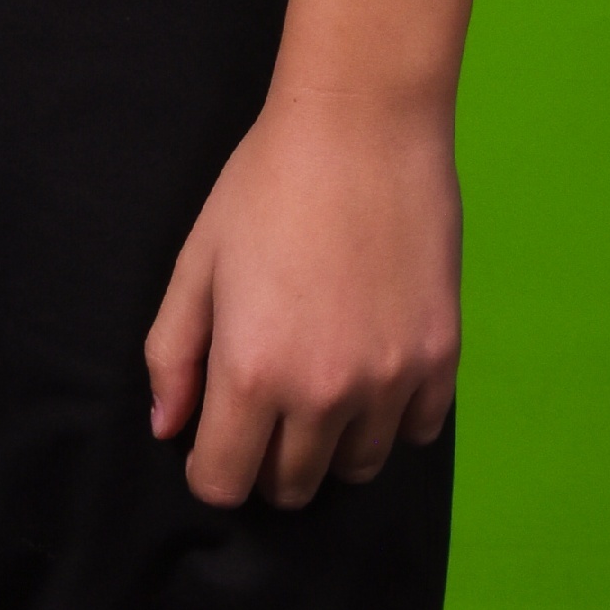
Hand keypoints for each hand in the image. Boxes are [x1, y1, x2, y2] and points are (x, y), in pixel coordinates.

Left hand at [144, 92, 458, 508]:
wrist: (364, 123)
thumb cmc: (268, 182)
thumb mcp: (199, 259)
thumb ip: (173, 353)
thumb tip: (168, 428)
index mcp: (252, 370)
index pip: (224, 484)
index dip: (210, 466)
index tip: (215, 434)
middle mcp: (323, 393)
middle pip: (291, 486)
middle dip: (268, 458)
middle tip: (268, 401)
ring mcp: (390, 381)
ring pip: (356, 468)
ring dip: (331, 442)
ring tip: (322, 378)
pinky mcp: (441, 359)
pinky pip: (416, 431)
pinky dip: (392, 415)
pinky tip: (373, 363)